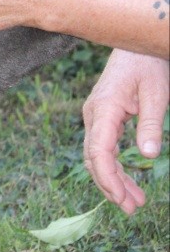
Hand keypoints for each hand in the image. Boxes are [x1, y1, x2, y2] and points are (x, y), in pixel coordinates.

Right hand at [82, 49, 168, 213]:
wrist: (135, 42)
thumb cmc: (147, 64)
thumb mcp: (156, 93)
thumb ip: (150, 124)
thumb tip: (148, 155)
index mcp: (104, 108)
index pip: (98, 151)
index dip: (108, 178)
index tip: (122, 199)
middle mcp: (94, 114)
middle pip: (93, 158)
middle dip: (110, 186)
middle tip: (132, 209)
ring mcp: (96, 116)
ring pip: (97, 156)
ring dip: (113, 180)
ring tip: (135, 202)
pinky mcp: (103, 117)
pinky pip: (103, 147)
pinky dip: (114, 166)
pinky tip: (128, 181)